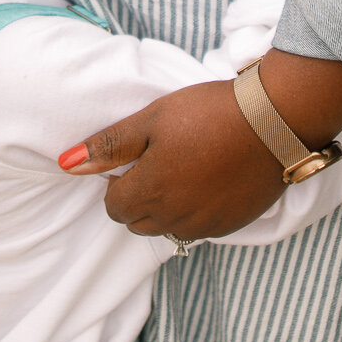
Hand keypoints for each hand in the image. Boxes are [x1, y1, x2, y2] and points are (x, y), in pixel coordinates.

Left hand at [58, 80, 285, 240]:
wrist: (274, 120)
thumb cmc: (209, 112)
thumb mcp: (152, 119)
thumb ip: (109, 145)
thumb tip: (67, 165)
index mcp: (149, 191)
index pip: (113, 207)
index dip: (117, 181)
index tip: (135, 157)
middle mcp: (174, 218)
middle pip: (137, 223)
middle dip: (137, 198)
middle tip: (157, 161)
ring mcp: (205, 226)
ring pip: (167, 229)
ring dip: (165, 207)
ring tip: (184, 168)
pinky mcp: (231, 226)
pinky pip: (198, 229)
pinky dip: (194, 212)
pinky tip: (207, 180)